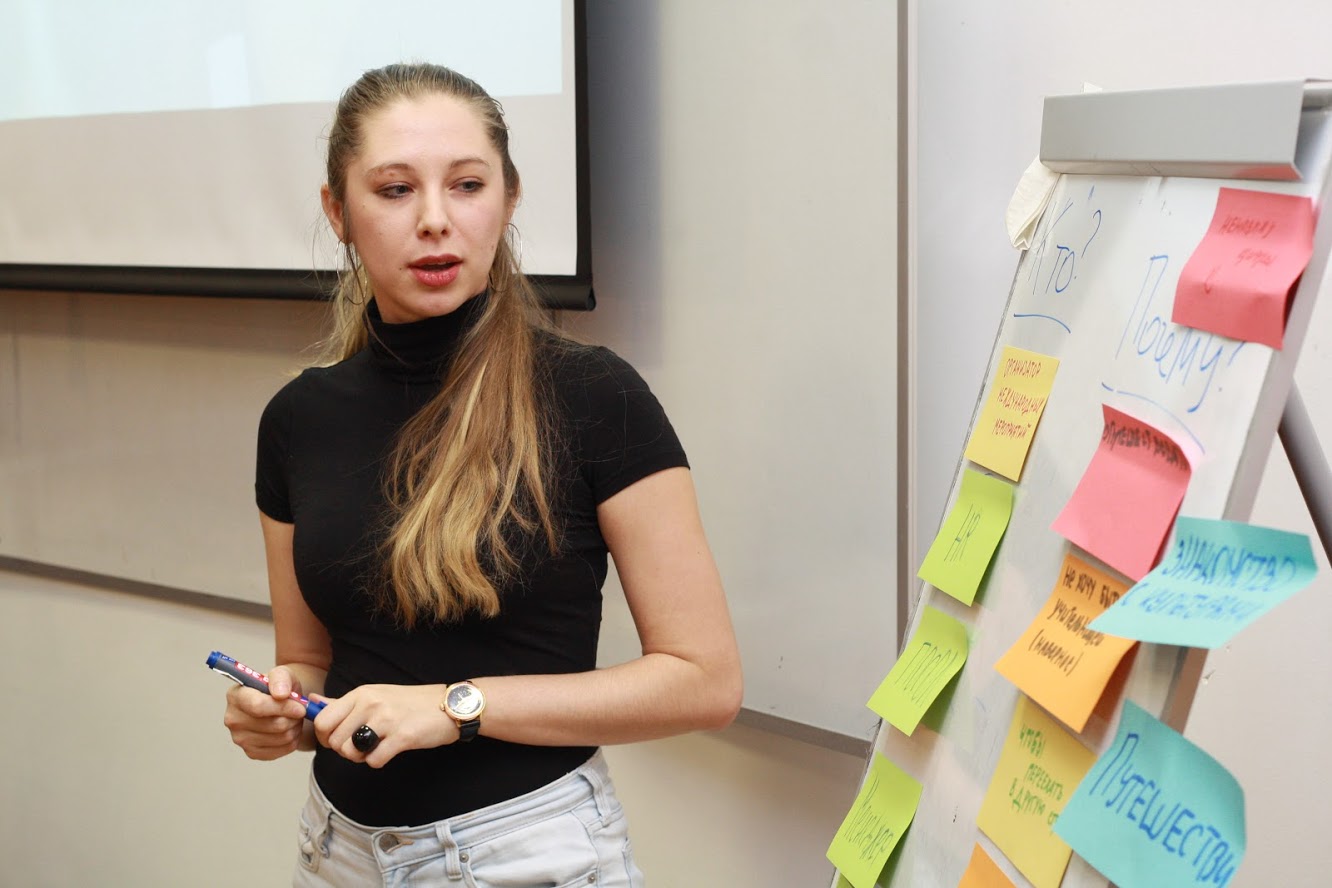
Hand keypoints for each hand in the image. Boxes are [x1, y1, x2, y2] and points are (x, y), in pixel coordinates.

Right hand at [221, 665, 309, 760]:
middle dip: (293, 717)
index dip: (283, 707)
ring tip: (294, 717)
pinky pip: (283, 749)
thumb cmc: (280, 687)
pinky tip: (290, 728)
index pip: (258, 706)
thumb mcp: (283, 674)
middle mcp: (233, 719)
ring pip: (281, 737)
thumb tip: (280, 694)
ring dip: (295, 727)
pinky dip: (294, 739)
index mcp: (235, 695)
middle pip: (274, 724)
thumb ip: (281, 678)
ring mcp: (240, 739)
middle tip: (300, 709)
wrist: (282, 703)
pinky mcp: (252, 752)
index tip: (301, 707)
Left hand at [312, 684, 459, 767]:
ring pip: (350, 752)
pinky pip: (373, 761)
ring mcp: (386, 719)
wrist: (449, 705)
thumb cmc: (410, 703)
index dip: (326, 737)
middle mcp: (370, 703)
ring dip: (360, 758)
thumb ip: (342, 703)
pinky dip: (379, 761)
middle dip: (344, 750)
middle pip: (334, 741)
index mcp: (361, 693)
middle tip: (362, 746)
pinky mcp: (402, 736)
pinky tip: (390, 750)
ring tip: (375, 748)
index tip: (339, 739)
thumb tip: (312, 703)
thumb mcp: (374, 695)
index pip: (323, 720)